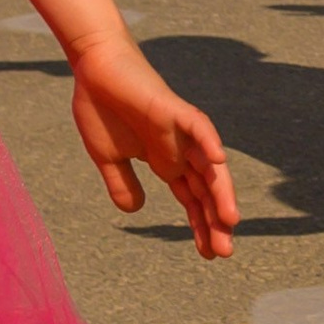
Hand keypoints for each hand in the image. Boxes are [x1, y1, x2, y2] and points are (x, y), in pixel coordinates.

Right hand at [67, 34, 238, 257]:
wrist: (93, 69)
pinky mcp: (171, 108)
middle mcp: (179, 148)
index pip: (192, 199)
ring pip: (208, 163)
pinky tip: (218, 161)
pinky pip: (197, 124)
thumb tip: (135, 211)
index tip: (210, 254)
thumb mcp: (108, 158)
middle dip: (216, 219)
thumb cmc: (101, 108)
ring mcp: (179, 128)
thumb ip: (122, 184)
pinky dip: (208, 141)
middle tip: (225, 251)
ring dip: (220, 190)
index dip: (201, 225)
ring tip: (230, 221)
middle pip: (206, 188)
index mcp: (165, 161)